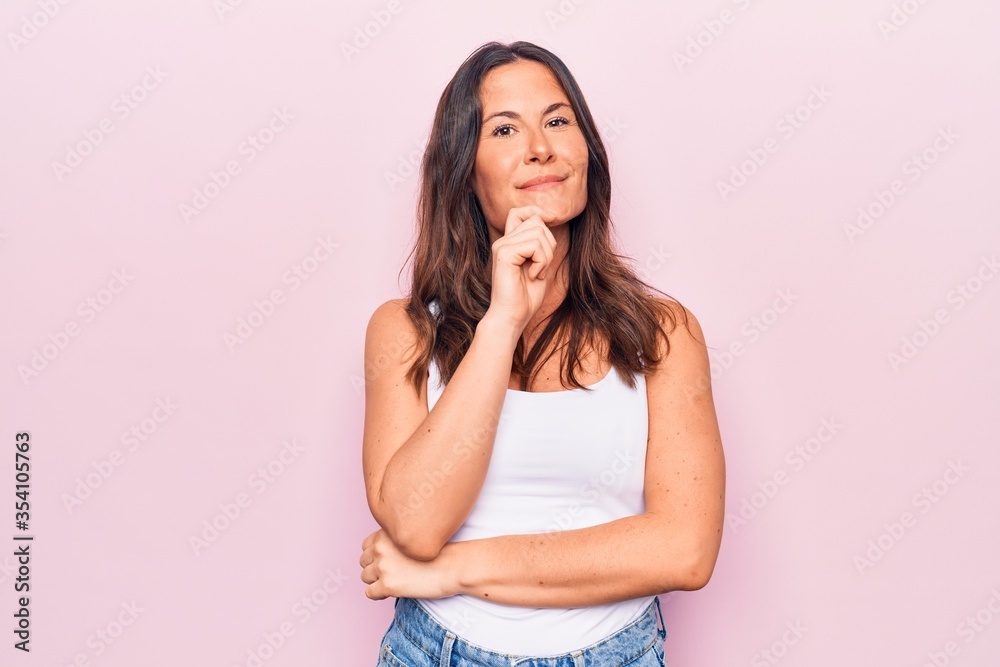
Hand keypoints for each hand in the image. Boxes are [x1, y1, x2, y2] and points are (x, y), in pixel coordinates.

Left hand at [359, 528, 456, 600]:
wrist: (452, 566)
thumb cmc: (438, 552)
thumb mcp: (411, 537)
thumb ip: (393, 541)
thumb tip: (378, 556)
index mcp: (386, 534)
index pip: (366, 546)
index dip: (377, 555)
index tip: (390, 561)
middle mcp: (380, 548)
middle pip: (363, 562)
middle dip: (375, 568)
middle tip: (394, 573)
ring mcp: (383, 567)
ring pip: (365, 577)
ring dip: (377, 581)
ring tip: (396, 581)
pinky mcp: (387, 585)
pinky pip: (369, 593)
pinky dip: (379, 594)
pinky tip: (394, 591)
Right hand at [486, 205, 558, 335]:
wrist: (512, 318)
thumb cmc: (526, 297)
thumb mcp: (539, 265)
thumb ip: (541, 244)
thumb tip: (549, 220)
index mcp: (509, 243)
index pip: (520, 212)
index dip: (537, 214)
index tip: (549, 231)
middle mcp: (503, 241)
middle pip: (536, 221)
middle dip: (549, 244)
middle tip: (542, 267)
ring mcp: (501, 246)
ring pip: (538, 231)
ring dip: (547, 255)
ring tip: (537, 273)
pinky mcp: (504, 254)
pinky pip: (534, 245)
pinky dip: (542, 262)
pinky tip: (533, 276)